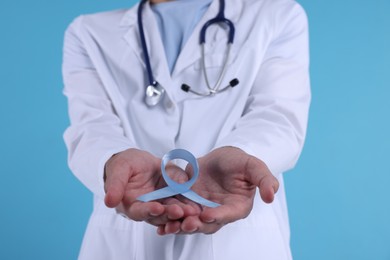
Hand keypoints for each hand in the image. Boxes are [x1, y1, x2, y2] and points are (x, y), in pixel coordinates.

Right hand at [104, 148, 199, 226]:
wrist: (136, 160)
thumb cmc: (124, 165)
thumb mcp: (119, 170)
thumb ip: (115, 185)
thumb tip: (110, 202)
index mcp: (132, 205)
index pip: (140, 212)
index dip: (148, 211)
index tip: (157, 208)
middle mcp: (148, 208)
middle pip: (160, 215)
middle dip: (170, 214)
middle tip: (181, 212)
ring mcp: (162, 203)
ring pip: (172, 211)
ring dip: (182, 212)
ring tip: (192, 210)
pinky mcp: (173, 197)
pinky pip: (181, 200)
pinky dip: (189, 202)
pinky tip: (198, 203)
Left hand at [157, 146, 278, 234]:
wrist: (219, 158)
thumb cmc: (238, 162)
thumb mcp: (253, 166)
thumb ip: (264, 179)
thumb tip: (272, 195)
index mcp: (238, 207)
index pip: (229, 215)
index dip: (219, 216)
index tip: (208, 215)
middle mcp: (220, 213)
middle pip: (208, 224)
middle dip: (196, 225)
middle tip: (185, 223)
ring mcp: (203, 211)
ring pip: (191, 222)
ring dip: (180, 225)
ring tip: (169, 225)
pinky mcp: (188, 206)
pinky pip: (178, 215)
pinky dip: (169, 220)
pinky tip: (159, 223)